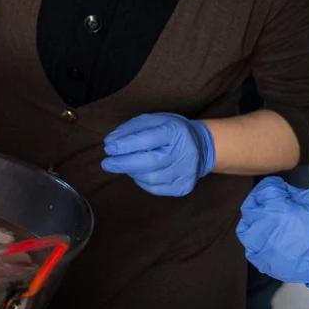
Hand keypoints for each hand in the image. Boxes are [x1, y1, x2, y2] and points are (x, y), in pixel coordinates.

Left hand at [100, 112, 215, 196]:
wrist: (202, 147)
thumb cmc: (171, 131)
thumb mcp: (154, 120)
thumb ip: (131, 129)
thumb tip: (110, 142)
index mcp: (175, 131)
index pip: (148, 139)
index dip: (125, 145)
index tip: (108, 148)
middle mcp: (184, 152)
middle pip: (149, 163)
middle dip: (123, 164)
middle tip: (106, 164)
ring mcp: (186, 172)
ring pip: (150, 178)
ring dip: (132, 173)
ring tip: (125, 165)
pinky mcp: (184, 187)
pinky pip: (155, 188)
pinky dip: (142, 181)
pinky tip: (139, 173)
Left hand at [237, 177, 308, 294]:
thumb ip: (292, 194)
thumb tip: (279, 191)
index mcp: (279, 210)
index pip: (264, 191)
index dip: (271, 186)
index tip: (278, 188)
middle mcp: (266, 229)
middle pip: (249, 210)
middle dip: (258, 202)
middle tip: (270, 202)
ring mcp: (265, 250)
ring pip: (246, 232)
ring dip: (253, 223)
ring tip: (265, 221)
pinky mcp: (270, 265)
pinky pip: (254, 252)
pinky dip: (257, 243)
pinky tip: (268, 240)